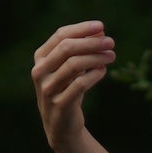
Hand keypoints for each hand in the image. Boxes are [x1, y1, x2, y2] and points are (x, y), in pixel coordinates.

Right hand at [31, 21, 115, 150]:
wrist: (62, 126)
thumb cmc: (68, 90)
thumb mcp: (73, 68)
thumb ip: (83, 50)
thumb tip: (100, 32)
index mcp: (40, 58)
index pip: (60, 35)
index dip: (82, 29)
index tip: (101, 26)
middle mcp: (40, 72)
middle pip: (67, 48)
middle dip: (91, 43)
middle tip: (111, 42)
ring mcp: (48, 89)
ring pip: (73, 65)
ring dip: (96, 58)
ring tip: (111, 56)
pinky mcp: (59, 105)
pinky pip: (79, 85)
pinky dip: (94, 75)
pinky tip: (103, 70)